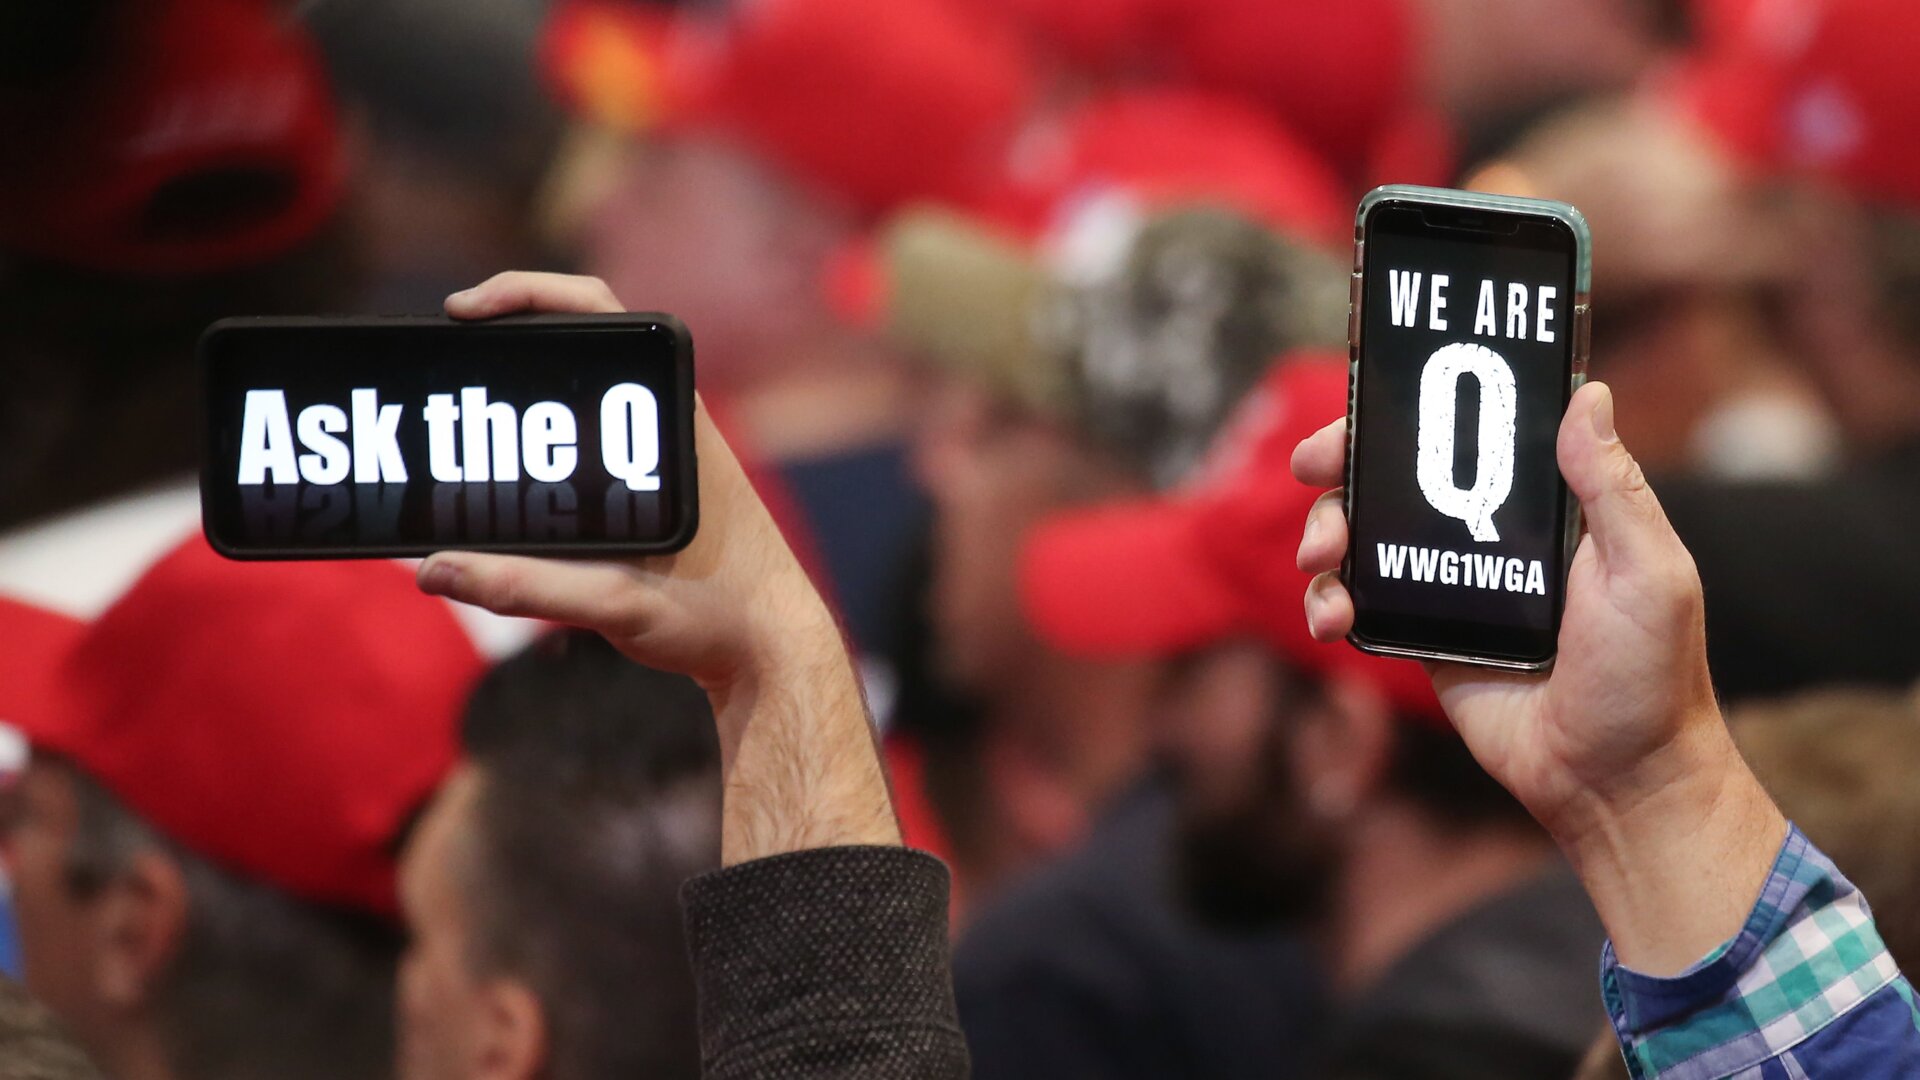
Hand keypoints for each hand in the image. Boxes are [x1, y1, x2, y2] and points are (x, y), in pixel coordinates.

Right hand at [420, 272, 898, 862]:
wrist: (774, 653)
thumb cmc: (718, 621)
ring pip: (586, 395)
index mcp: (673, 423)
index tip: (464, 311)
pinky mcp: (658, 485)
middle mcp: (672, 423)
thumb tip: (435, 569)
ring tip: (462, 415)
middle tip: (446, 360)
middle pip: (580, 345)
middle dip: (508, 339)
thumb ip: (526, 587)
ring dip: (527, 394)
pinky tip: (504, 469)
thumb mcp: (617, 606)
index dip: (525, 294)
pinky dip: (545, 440)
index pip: (597, 312)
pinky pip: (594, 438)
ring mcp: (666, 452)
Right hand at [1293, 381, 1784, 973]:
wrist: (1614, 781)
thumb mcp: (1650, 573)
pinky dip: (1330, 603)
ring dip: (1326, 532)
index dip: (1414, 411)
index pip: (1471, 436)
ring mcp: (1450, 590)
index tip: (1371, 405)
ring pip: (1366, 538)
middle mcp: (1490, 538)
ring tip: (1321, 557)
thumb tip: (1588, 394)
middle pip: (1398, 479)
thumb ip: (1613, 489)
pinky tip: (1332, 618)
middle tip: (1311, 466)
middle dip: (1343, 464)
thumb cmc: (1650, 679)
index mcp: (1545, 509)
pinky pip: (1360, 607)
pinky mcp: (1421, 642)